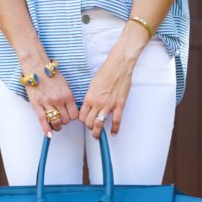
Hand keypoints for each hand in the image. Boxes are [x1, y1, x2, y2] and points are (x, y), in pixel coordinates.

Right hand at [21, 57, 78, 135]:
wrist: (36, 66)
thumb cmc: (50, 75)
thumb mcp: (65, 85)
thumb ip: (68, 98)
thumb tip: (70, 111)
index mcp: (67, 95)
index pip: (74, 115)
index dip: (72, 117)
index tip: (69, 116)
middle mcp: (58, 100)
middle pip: (66, 120)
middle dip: (64, 121)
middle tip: (61, 118)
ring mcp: (47, 103)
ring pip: (56, 122)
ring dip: (57, 126)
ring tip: (56, 125)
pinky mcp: (36, 105)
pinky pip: (43, 121)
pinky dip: (47, 129)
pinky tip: (49, 134)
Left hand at [79, 22, 147, 138]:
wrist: (119, 65)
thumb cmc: (106, 72)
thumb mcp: (92, 85)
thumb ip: (90, 97)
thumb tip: (89, 106)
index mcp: (89, 97)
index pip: (82, 116)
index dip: (83, 121)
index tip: (85, 121)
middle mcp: (97, 103)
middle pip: (89, 123)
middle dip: (89, 128)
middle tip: (92, 129)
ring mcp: (108, 105)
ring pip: (99, 125)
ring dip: (98, 133)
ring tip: (98, 136)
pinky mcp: (119, 105)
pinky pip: (116, 122)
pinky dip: (114, 129)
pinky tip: (113, 133)